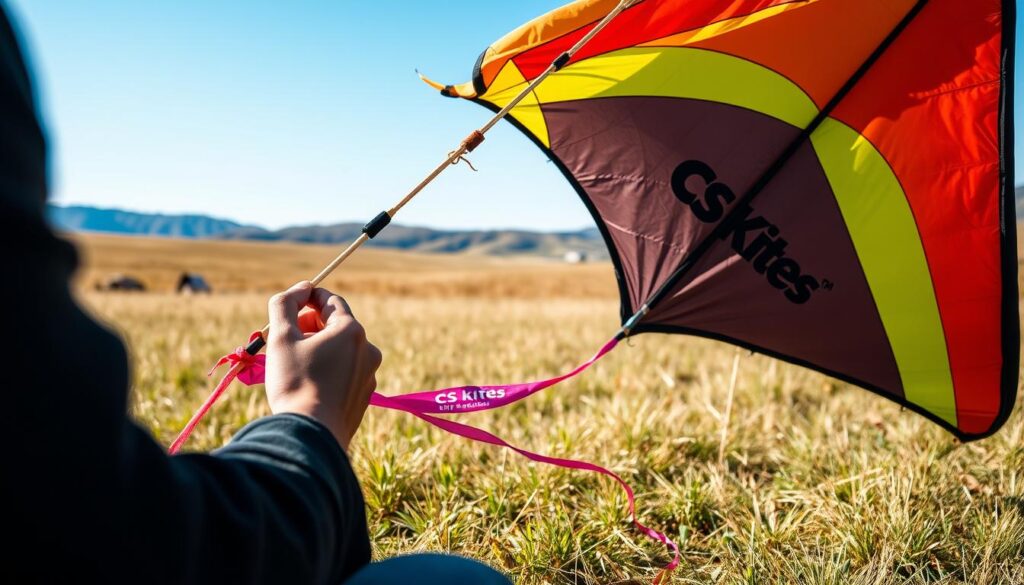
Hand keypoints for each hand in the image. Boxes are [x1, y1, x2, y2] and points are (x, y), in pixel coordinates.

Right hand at [263, 281, 381, 450]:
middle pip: (337, 325)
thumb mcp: (281, 337)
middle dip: (310, 326)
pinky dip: (328, 370)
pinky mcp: (364, 396)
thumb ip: (285, 303)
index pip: (330, 300)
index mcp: (351, 331)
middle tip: (286, 339)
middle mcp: (368, 350)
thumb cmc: (294, 383)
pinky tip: (308, 385)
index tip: (288, 308)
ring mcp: (369, 374)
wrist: (312, 435)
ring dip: (318, 349)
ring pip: (341, 350)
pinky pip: (345, 372)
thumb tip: (300, 287)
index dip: (306, 299)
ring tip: (294, 364)